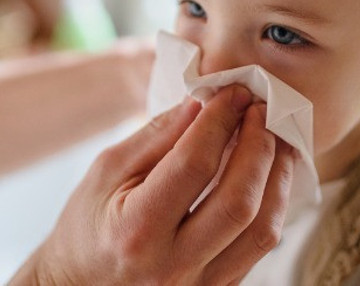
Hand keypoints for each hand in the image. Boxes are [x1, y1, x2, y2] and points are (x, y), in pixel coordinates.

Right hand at [9, 85, 297, 284]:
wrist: (82, 285)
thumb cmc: (87, 225)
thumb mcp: (107, 171)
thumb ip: (156, 137)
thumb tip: (202, 104)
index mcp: (137, 231)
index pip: (194, 166)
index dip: (220, 121)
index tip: (234, 93)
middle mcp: (173, 265)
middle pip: (239, 201)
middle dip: (259, 146)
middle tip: (261, 110)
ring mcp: (201, 285)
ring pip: (262, 230)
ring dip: (277, 175)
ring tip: (275, 137)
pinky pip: (260, 246)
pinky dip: (271, 202)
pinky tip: (268, 173)